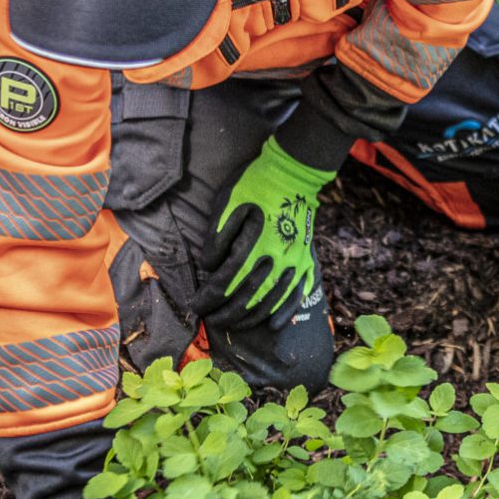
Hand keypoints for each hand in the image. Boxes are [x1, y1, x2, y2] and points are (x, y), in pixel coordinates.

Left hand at [195, 136, 335, 328]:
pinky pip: (296, 295)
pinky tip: (271, 324)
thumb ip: (216, 241)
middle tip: (208, 319)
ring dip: (247, 319)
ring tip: (231, 323)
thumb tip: (210, 269)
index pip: (222, 286)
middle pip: (244, 301)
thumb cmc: (254, 186)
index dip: (205, 300)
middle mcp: (273, 263)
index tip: (194, 307)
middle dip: (222, 315)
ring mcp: (292, 264)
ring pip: (269, 304)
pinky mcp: (305, 261)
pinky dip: (283, 313)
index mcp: (250, 249)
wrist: (293, 173)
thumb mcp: (226, 205)